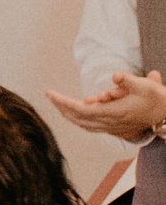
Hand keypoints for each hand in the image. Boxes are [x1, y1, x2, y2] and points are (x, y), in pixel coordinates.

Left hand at [51, 69, 165, 142]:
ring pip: (83, 124)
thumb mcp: (146, 86)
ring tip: (58, 103)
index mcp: (114, 113)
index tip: (51, 94)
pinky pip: (91, 126)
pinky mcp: (114, 128)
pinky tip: (74, 113)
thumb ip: (128, 80)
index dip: (64, 103)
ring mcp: (112, 128)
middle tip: (50, 96)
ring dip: (69, 114)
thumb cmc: (157, 99)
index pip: (81, 110)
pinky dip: (80, 119)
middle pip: (78, 118)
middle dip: (62, 107)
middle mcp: (110, 123)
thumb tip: (114, 76)